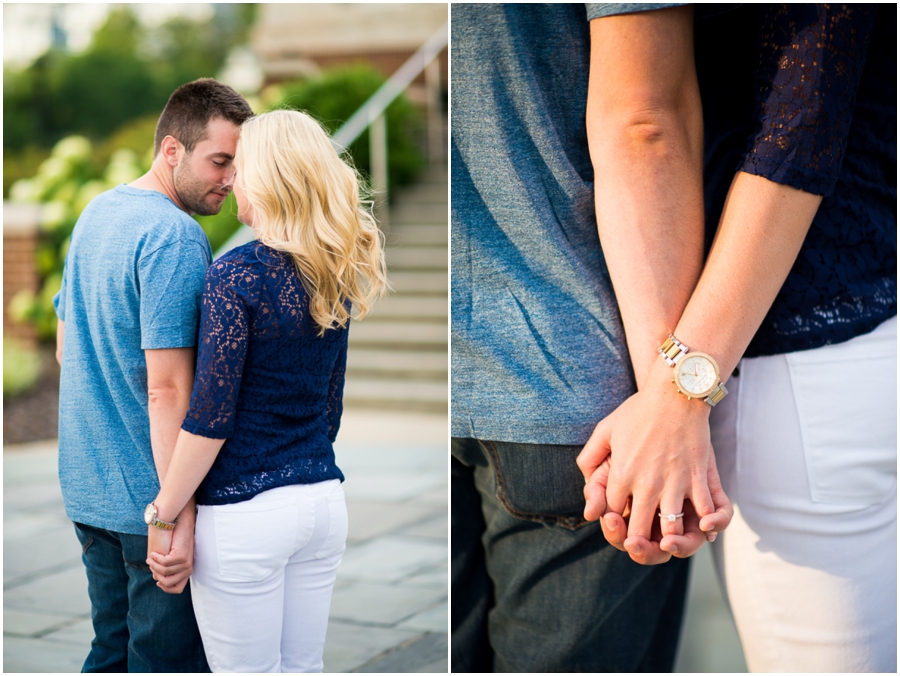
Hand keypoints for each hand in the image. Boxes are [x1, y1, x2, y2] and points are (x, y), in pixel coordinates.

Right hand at [146, 505, 194, 593]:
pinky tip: (154, 552)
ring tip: (151, 556)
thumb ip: (164, 568)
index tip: (157, 580)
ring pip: (164, 573)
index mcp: (186, 570)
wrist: (179, 523)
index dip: (165, 588)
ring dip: (154, 565)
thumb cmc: (172, 539)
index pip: (178, 589)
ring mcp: (186, 563)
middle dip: (156, 574)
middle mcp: (188, 568)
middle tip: (151, 563)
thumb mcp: (169, 556)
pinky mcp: (181, 556)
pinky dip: (156, 559)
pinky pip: (164, 564)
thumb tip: (156, 578)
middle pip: (168, 583)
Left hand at [578, 362, 730, 561]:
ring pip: (669, 531)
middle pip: (637, 531)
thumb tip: (586, 481)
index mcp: (621, 474)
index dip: (617, 519)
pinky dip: (703, 524)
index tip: (622, 515)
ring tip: (666, 537)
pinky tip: (699, 524)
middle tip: (641, 538)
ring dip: (668, 538)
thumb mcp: (605, 429)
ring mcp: (674, 482)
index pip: (613, 514)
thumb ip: (590, 457)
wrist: (676, 392)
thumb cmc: (639, 410)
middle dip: (638, 540)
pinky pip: (703, 513)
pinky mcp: (698, 478)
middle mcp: (646, 484)